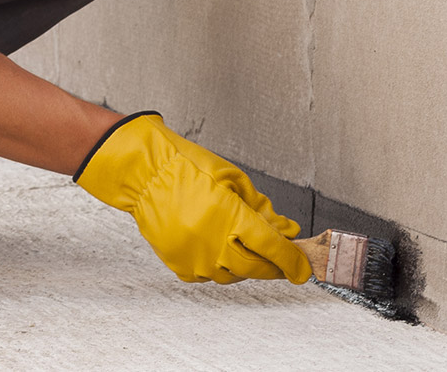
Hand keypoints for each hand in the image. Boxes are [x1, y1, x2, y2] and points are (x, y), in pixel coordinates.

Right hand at [75, 112, 311, 283]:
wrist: (144, 174)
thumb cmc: (187, 168)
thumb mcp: (233, 179)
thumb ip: (262, 209)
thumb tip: (286, 231)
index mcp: (229, 215)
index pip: (271, 247)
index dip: (292, 261)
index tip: (302, 270)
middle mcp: (211, 242)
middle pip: (255, 267)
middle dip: (273, 266)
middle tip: (280, 260)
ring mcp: (193, 257)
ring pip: (232, 275)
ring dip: (245, 266)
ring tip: (242, 246)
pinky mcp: (178, 265)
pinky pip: (208, 276)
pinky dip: (219, 267)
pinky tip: (217, 248)